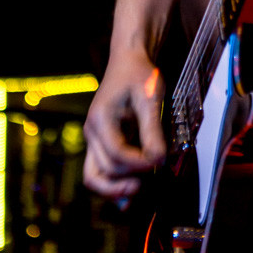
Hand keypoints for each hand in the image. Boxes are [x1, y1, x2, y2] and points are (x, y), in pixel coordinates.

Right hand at [83, 48, 165, 201]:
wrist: (128, 60)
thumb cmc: (138, 74)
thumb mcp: (149, 98)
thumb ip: (152, 130)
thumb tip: (158, 160)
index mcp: (101, 119)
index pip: (117, 154)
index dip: (139, 164)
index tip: (160, 161)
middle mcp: (92, 131)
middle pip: (103, 170)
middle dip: (128, 177)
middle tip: (153, 173)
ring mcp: (94, 138)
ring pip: (93, 176)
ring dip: (114, 189)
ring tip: (137, 190)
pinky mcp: (101, 142)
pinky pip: (99, 170)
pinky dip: (111, 184)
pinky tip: (129, 191)